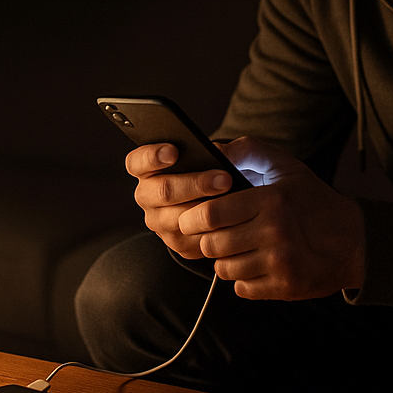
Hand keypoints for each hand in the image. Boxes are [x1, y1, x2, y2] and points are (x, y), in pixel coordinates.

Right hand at [125, 142, 239, 260]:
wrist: (255, 204)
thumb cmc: (244, 171)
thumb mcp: (250, 154)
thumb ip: (241, 149)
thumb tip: (226, 156)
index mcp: (151, 167)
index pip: (137, 162)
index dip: (151, 156)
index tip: (174, 152)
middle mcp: (149, 195)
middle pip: (161, 190)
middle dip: (193, 184)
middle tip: (224, 179)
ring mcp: (160, 221)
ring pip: (176, 218)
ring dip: (204, 209)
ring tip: (231, 198)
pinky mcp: (177, 243)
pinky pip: (189, 240)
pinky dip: (211, 231)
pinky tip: (230, 222)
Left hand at [176, 137, 364, 300]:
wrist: (356, 242)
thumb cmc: (315, 201)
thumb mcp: (288, 168)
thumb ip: (249, 152)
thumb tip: (212, 148)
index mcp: (272, 200)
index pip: (211, 213)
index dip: (192, 217)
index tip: (190, 217)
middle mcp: (275, 232)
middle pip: (212, 244)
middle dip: (206, 240)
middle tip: (212, 235)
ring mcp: (280, 263)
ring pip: (223, 269)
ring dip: (224, 260)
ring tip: (237, 249)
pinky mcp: (285, 286)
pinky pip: (241, 288)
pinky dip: (242, 279)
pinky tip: (254, 265)